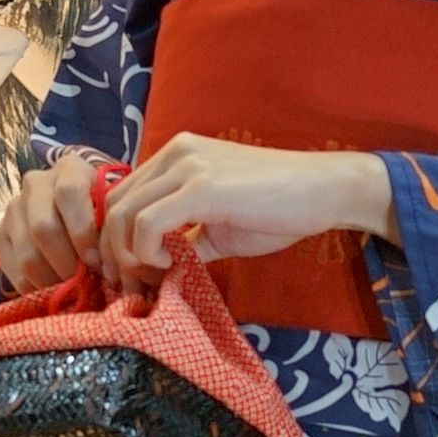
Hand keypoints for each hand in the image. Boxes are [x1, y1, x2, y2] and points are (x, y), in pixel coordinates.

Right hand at [0, 150, 103, 288]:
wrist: (76, 216)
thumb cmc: (104, 216)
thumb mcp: (113, 214)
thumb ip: (110, 233)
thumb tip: (108, 273)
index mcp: (69, 169)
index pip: (68, 194)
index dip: (83, 233)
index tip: (97, 263)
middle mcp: (36, 183)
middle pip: (43, 229)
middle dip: (68, 266)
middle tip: (85, 285)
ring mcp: (13, 209)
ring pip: (28, 255)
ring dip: (53, 282)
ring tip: (72, 292)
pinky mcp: (0, 236)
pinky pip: (13, 271)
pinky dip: (35, 290)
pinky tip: (53, 293)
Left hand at [99, 136, 395, 286]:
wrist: (324, 191)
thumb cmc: (280, 208)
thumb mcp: (221, 225)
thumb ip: (186, 239)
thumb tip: (160, 270)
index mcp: (175, 156)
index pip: (122, 195)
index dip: (117, 239)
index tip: (134, 273)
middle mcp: (174, 152)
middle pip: (113, 205)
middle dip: (114, 252)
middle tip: (133, 283)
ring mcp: (186, 166)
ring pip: (123, 214)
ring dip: (128, 256)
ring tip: (154, 277)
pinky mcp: (201, 187)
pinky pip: (147, 223)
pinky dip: (147, 252)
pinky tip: (171, 264)